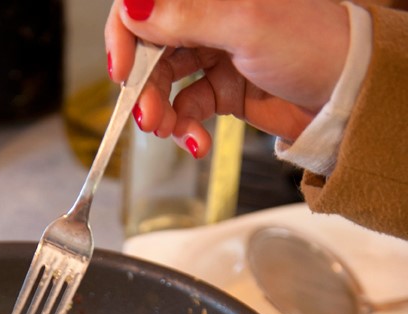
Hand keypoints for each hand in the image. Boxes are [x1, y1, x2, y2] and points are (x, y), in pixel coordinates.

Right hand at [104, 0, 349, 154]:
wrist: (348, 94)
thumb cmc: (312, 45)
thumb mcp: (243, 24)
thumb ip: (184, 16)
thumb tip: (133, 7)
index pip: (146, 5)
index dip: (126, 36)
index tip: (122, 71)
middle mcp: (208, 16)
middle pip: (150, 49)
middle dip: (144, 87)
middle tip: (149, 117)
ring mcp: (214, 53)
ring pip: (165, 83)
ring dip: (161, 113)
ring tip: (171, 132)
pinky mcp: (223, 89)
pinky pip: (187, 108)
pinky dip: (185, 128)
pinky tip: (196, 141)